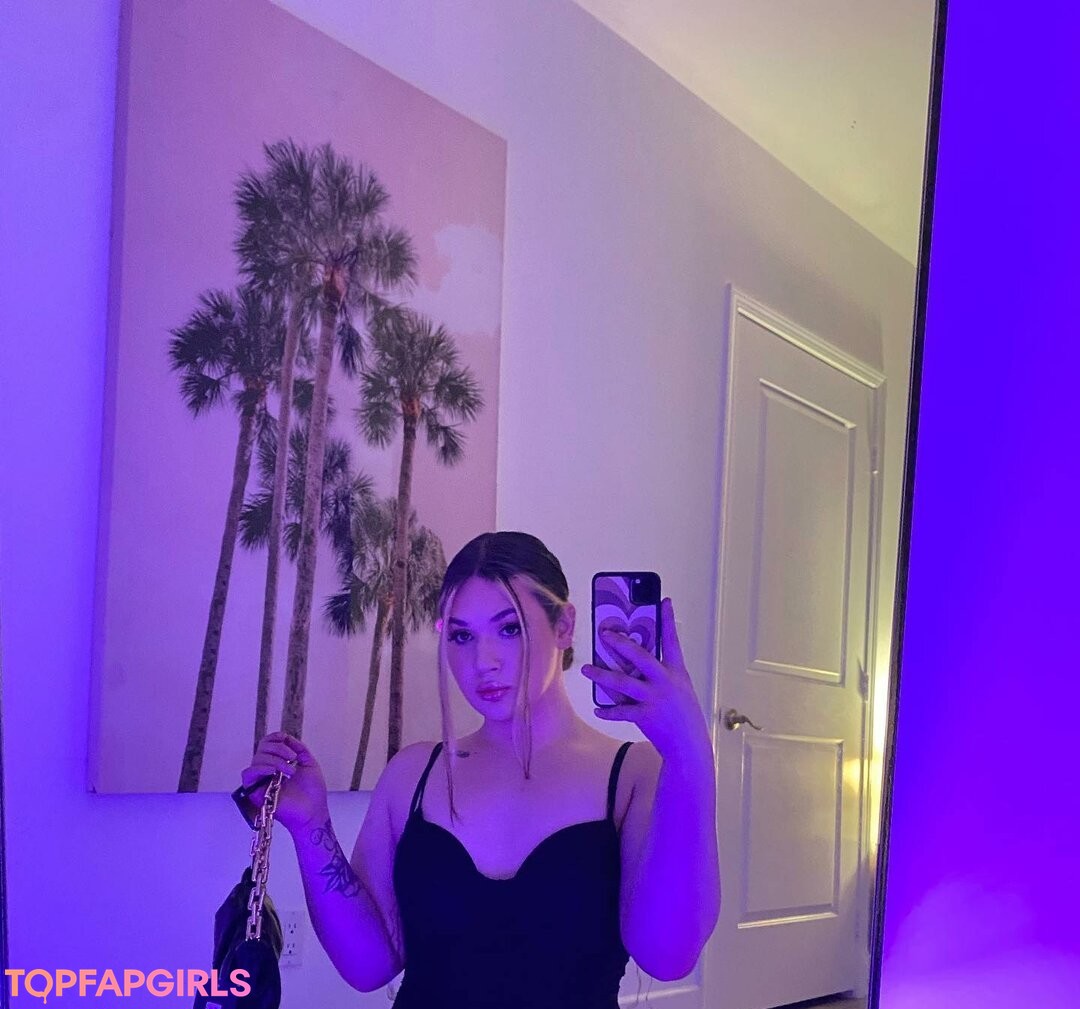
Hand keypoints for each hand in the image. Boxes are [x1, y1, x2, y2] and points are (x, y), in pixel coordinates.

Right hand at [241, 732, 328, 835]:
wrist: (312, 811)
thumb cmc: (312, 791)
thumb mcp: (309, 763)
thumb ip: (299, 748)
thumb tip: (287, 737)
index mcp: (278, 763)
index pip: (267, 744)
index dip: (274, 738)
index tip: (285, 738)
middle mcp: (267, 770)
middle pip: (262, 749)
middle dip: (279, 749)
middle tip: (292, 758)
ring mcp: (261, 781)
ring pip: (257, 759)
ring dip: (274, 760)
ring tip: (290, 770)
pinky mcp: (255, 792)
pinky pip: (248, 774)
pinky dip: (260, 768)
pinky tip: (273, 772)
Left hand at [581, 598, 711, 763]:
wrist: (689, 747)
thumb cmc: (684, 717)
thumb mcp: (680, 690)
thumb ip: (661, 676)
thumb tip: (635, 664)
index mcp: (677, 673)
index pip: (672, 641)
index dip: (668, 620)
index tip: (665, 601)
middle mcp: (666, 682)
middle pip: (640, 656)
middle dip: (620, 643)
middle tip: (604, 633)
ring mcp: (655, 699)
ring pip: (622, 682)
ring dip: (601, 675)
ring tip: (586, 669)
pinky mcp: (646, 716)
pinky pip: (621, 711)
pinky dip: (608, 710)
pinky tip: (597, 708)